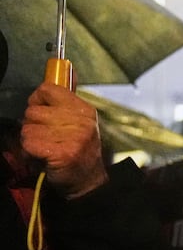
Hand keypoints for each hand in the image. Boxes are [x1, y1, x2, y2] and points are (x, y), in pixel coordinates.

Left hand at [20, 83, 107, 197]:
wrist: (88, 183)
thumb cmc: (78, 151)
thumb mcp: (79, 121)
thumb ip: (68, 95)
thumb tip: (66, 66)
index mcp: (83, 109)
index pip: (47, 89)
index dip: (38, 101)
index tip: (44, 113)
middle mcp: (80, 121)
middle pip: (33, 111)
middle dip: (33, 126)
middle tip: (47, 138)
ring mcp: (72, 137)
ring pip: (28, 128)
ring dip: (31, 141)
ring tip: (45, 148)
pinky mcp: (61, 153)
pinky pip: (28, 144)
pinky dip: (30, 153)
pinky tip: (43, 158)